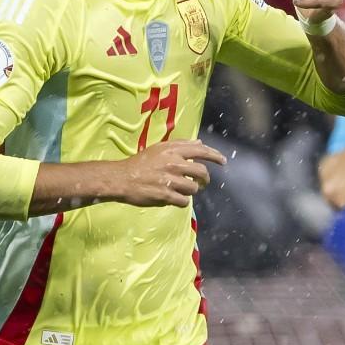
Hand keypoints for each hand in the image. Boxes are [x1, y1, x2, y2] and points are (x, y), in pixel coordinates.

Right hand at [112, 140, 226, 207]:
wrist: (121, 178)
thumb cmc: (140, 163)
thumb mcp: (159, 149)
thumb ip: (180, 145)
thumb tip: (200, 142)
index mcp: (171, 150)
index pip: (200, 150)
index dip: (214, 155)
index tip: (223, 161)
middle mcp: (173, 163)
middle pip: (201, 172)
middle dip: (204, 179)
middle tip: (202, 183)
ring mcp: (169, 180)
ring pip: (193, 188)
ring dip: (190, 191)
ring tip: (181, 190)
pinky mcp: (165, 195)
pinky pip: (184, 201)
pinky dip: (181, 201)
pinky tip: (174, 198)